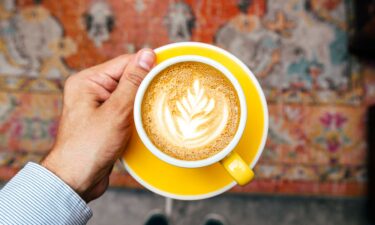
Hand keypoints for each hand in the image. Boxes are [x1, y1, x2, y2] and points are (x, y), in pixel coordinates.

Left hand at [41, 49, 155, 201]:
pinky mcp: (106, 120)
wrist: (76, 180)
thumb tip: (147, 54)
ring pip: (129, 95)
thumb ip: (132, 82)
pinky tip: (148, 118)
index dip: (146, 65)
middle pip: (127, 78)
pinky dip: (137, 113)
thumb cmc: (89, 146)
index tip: (168, 68)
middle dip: (145, 85)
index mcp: (87, 81)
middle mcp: (91, 90)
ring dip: (142, 101)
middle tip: (166, 91)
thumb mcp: (116, 111)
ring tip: (159, 106)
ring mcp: (98, 106)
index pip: (124, 63)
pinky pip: (126, 109)